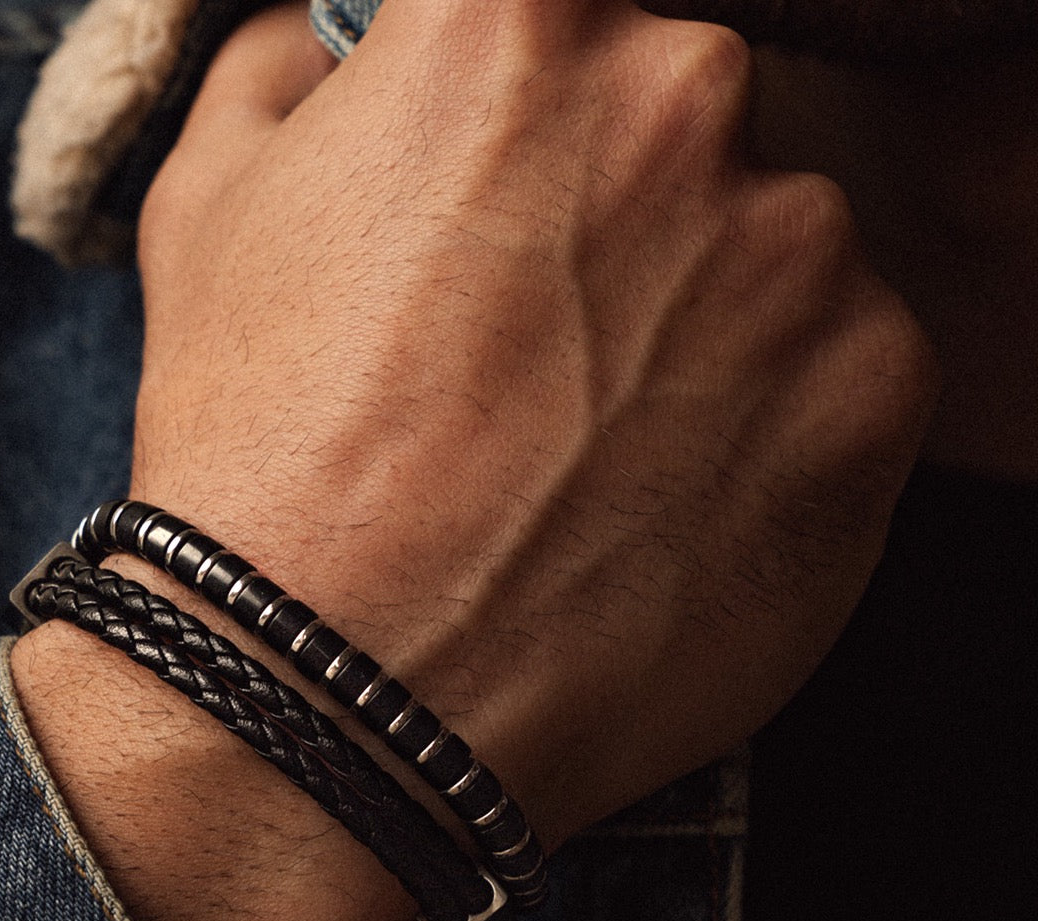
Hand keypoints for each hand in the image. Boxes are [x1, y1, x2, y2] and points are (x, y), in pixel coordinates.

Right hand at [135, 0, 934, 843]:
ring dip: (703, 332)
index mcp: (517, 21)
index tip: (501, 210)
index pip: (560, 23)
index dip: (522, 133)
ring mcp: (799, 252)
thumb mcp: (206, 221)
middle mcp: (685, 98)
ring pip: (775, 258)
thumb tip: (318, 42)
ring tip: (596, 458)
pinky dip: (772, 433)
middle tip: (543, 357)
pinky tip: (664, 510)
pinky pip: (840, 381)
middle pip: (681, 126)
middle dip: (617, 222)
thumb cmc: (257, 461)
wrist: (332, 694)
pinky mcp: (873, 397)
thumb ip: (279, 77)